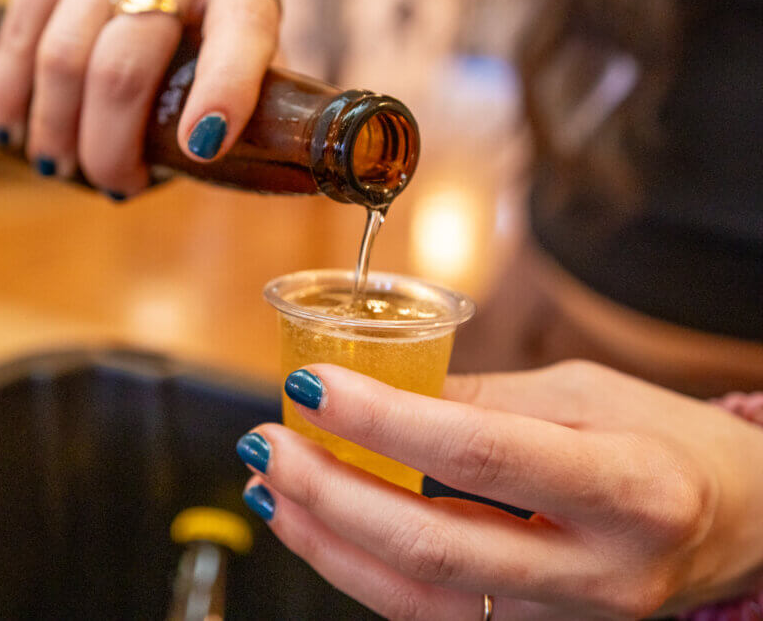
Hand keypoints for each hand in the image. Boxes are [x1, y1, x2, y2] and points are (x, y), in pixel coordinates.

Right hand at [0, 0, 282, 194]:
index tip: (201, 146)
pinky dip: (9, 94)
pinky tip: (15, 131)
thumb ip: (254, 60)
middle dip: (111, 149)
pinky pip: (19, 32)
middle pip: (123, 70)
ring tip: (62, 167)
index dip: (223, 93)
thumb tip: (237, 152)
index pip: (242, 30)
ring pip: (62, 60)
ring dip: (56, 132)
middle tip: (118, 184)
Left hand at [237, 361, 762, 619]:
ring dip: (327, 541)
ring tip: (271, 486)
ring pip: (420, 597)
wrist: (743, 526)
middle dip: (331, 493)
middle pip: (436, 544)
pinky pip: (431, 613)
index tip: (312, 387)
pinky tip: (318, 527)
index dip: (384, 421)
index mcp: (630, 487)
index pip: (482, 454)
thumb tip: (381, 389)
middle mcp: (600, 571)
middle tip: (269, 442)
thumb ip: (482, 399)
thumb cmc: (669, 444)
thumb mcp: (588, 394)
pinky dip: (361, 570)